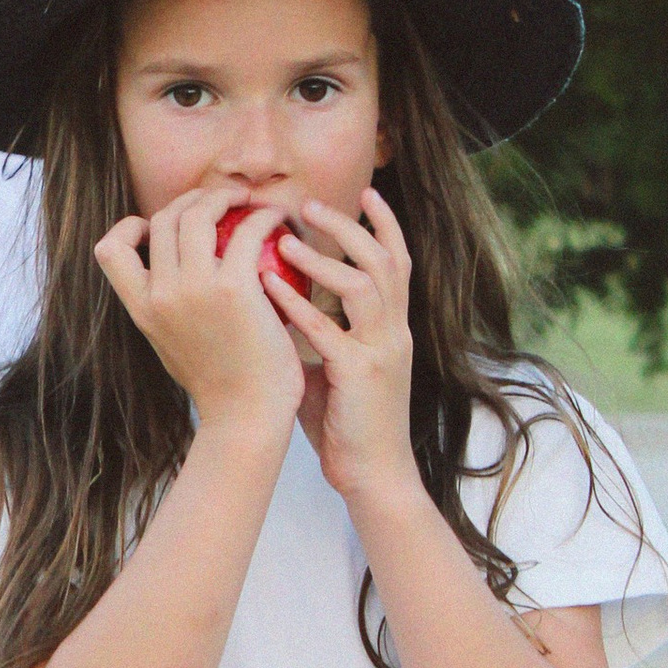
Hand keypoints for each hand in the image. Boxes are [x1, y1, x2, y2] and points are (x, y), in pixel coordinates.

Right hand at [94, 184, 302, 449]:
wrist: (246, 417)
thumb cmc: (221, 387)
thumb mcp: (175, 346)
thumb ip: (169, 311)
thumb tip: (176, 280)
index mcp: (142, 309)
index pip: (109, 249)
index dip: (130, 227)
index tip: (160, 227)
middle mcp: (160, 294)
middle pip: (163, 218)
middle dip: (193, 198)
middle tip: (224, 201)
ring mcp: (193, 289)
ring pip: (197, 213)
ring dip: (226, 195)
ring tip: (250, 201)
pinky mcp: (233, 289)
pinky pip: (246, 231)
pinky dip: (264, 216)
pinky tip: (278, 221)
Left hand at [275, 187, 418, 509]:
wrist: (374, 474)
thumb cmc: (348, 423)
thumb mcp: (338, 366)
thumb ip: (319, 330)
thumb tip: (280, 297)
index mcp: (393, 328)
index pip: (398, 262)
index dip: (385, 225)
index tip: (365, 193)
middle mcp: (394, 332)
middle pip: (384, 260)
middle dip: (349, 227)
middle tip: (310, 204)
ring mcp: (380, 351)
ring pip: (364, 285)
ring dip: (323, 257)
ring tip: (285, 238)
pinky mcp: (360, 374)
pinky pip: (328, 330)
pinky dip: (298, 304)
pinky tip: (269, 285)